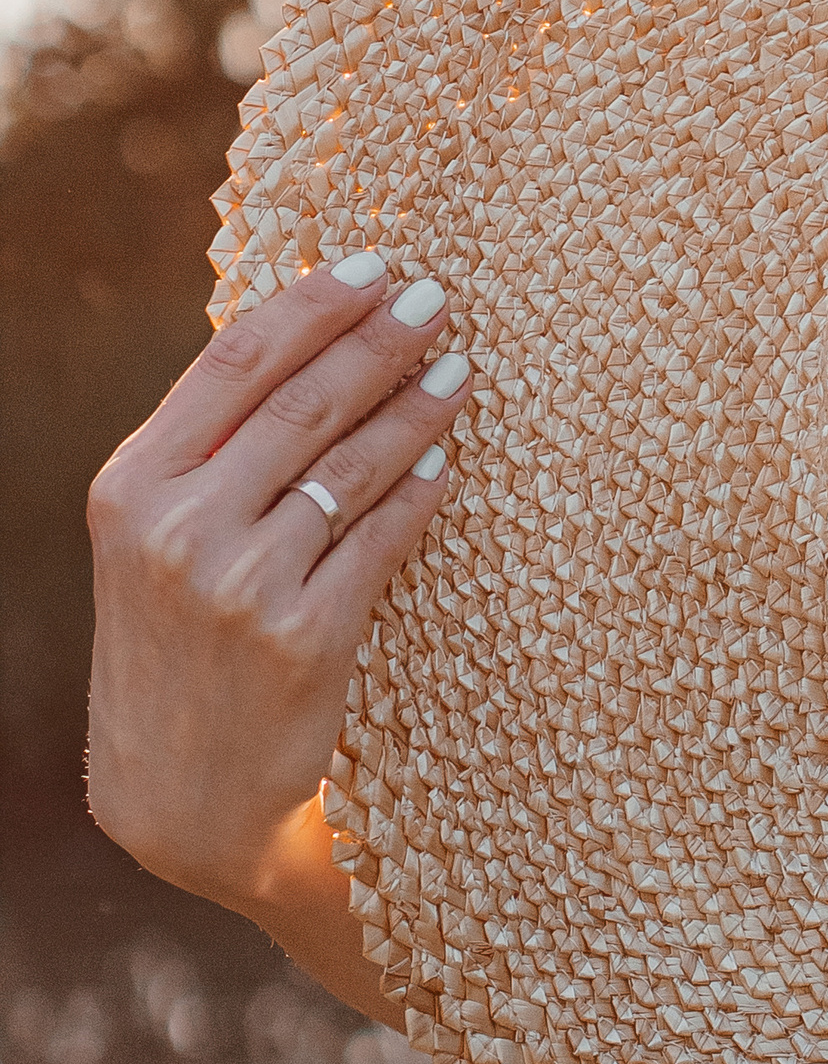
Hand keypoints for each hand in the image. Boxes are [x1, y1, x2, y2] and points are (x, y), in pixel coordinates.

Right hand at [86, 255, 466, 919]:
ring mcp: (239, 584)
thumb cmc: (175, 643)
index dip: (311, 305)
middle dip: (379, 341)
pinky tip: (449, 458)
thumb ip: (208, 452)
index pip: (232, 363)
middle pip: (302, 401)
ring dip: (416, 406)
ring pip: (350, 464)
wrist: (177, 798)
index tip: (373, 265)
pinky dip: (421, 490)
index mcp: (131, 487)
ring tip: (460, 366)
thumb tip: (305, 334)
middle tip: (439, 298)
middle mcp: (176, 529)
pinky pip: (381, 539)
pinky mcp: (302, 637)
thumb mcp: (155, 540)